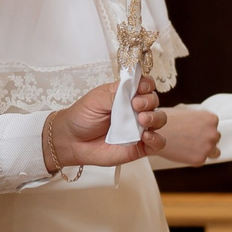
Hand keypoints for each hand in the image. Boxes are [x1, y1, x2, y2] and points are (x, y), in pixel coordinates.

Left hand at [48, 76, 166, 168]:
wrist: (71, 141)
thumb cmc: (81, 117)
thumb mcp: (96, 99)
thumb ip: (116, 95)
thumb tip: (133, 92)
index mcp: (125, 95)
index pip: (146, 85)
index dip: (147, 84)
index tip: (140, 88)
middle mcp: (135, 110)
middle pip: (155, 101)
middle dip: (149, 101)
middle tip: (136, 105)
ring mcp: (138, 128)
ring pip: (160, 120)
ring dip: (155, 118)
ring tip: (142, 120)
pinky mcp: (139, 146)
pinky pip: (158, 143)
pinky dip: (157, 139)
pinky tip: (146, 137)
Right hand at [162, 106, 221, 165]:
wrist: (152, 133)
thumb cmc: (164, 120)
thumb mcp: (183, 110)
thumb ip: (194, 115)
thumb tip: (196, 117)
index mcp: (211, 118)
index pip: (213, 125)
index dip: (204, 128)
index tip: (194, 131)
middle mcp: (213, 132)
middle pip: (215, 137)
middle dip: (205, 139)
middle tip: (191, 140)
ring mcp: (208, 146)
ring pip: (214, 150)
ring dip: (204, 149)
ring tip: (190, 147)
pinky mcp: (200, 159)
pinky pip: (203, 159)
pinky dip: (195, 157)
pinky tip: (186, 153)